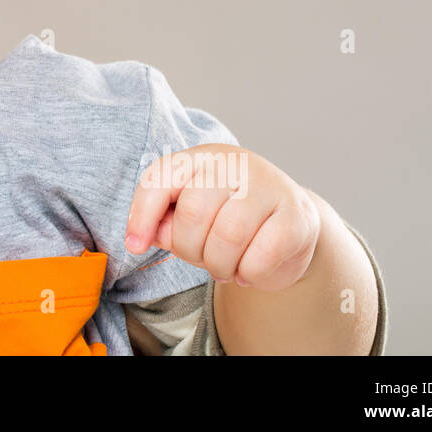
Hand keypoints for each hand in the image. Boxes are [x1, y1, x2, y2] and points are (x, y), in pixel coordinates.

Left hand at [123, 144, 320, 291]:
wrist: (290, 227)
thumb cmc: (229, 219)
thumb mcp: (190, 214)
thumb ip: (163, 221)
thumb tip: (141, 237)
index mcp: (201, 157)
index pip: (160, 178)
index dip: (142, 216)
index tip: (135, 246)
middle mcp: (235, 162)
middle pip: (193, 212)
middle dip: (190, 249)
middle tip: (202, 257)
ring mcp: (269, 185)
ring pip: (227, 236)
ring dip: (219, 265)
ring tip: (225, 266)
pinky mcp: (296, 215)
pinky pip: (260, 256)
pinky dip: (248, 274)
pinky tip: (249, 269)